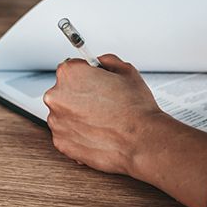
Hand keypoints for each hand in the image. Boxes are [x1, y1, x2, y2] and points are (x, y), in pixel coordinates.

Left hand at [45, 54, 206, 206]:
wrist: (146, 143)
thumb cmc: (142, 108)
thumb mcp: (129, 73)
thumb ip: (110, 62)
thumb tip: (103, 62)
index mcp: (74, 75)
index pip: (71, 67)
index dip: (88, 76)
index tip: (95, 83)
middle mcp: (61, 97)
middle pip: (66, 91)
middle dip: (84, 96)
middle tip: (107, 104)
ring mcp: (60, 122)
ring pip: (66, 113)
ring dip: (81, 116)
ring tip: (108, 121)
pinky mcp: (63, 144)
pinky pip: (68, 134)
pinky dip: (81, 134)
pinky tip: (104, 134)